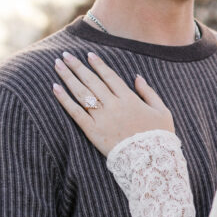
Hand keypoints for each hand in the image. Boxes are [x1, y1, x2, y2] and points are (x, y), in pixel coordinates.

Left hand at [53, 51, 173, 155]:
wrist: (150, 161)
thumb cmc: (159, 137)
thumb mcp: (162, 111)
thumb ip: (149, 92)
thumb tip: (136, 77)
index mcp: (129, 99)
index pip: (110, 77)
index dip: (98, 65)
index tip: (88, 54)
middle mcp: (114, 105)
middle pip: (92, 81)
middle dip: (78, 66)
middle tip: (66, 54)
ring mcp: (102, 118)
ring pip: (81, 93)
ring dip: (68, 77)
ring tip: (57, 65)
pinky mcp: (93, 131)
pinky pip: (75, 112)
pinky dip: (64, 99)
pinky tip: (55, 88)